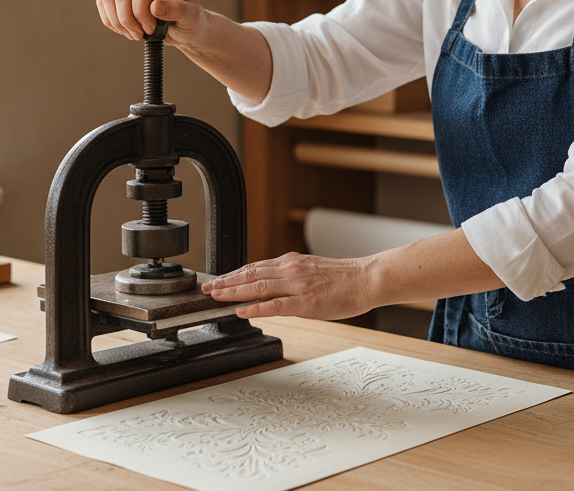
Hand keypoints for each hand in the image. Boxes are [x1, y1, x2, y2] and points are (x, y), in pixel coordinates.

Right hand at [96, 0, 206, 45]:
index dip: (140, 11)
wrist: (186, 29)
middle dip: (128, 19)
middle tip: (141, 36)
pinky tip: (128, 30)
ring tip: (135, 35)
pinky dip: (112, 21)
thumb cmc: (192, 22)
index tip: (150, 29)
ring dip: (118, 22)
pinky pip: (104, 4)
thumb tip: (155, 6)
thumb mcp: (192, 18)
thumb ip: (178, 10)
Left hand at [203, 252, 378, 319]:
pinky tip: (242, 310)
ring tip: (216, 295)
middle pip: (251, 274)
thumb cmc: (344, 278)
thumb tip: (273, 286)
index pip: (255, 267)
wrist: (367, 278)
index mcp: (292, 262)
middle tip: (206, 288)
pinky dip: (256, 307)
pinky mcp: (305, 302)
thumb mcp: (313, 270)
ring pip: (258, 286)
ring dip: (233, 291)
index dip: (233, 274)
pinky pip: (275, 305)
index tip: (218, 280)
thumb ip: (292, 276)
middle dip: (226, 281)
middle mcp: (291, 270)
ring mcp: (297, 285)